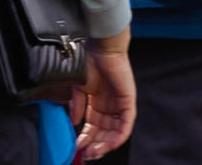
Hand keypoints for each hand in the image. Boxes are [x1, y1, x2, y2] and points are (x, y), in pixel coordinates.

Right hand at [74, 31, 134, 158]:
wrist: (100, 48)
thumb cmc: (88, 62)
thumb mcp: (78, 87)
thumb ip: (76, 105)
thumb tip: (73, 122)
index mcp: (96, 103)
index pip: (92, 126)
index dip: (86, 137)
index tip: (78, 147)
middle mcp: (109, 107)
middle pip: (104, 132)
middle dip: (95, 144)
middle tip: (87, 154)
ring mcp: (119, 106)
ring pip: (114, 132)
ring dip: (105, 144)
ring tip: (95, 152)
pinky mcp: (128, 103)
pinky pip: (125, 125)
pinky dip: (119, 136)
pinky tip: (111, 144)